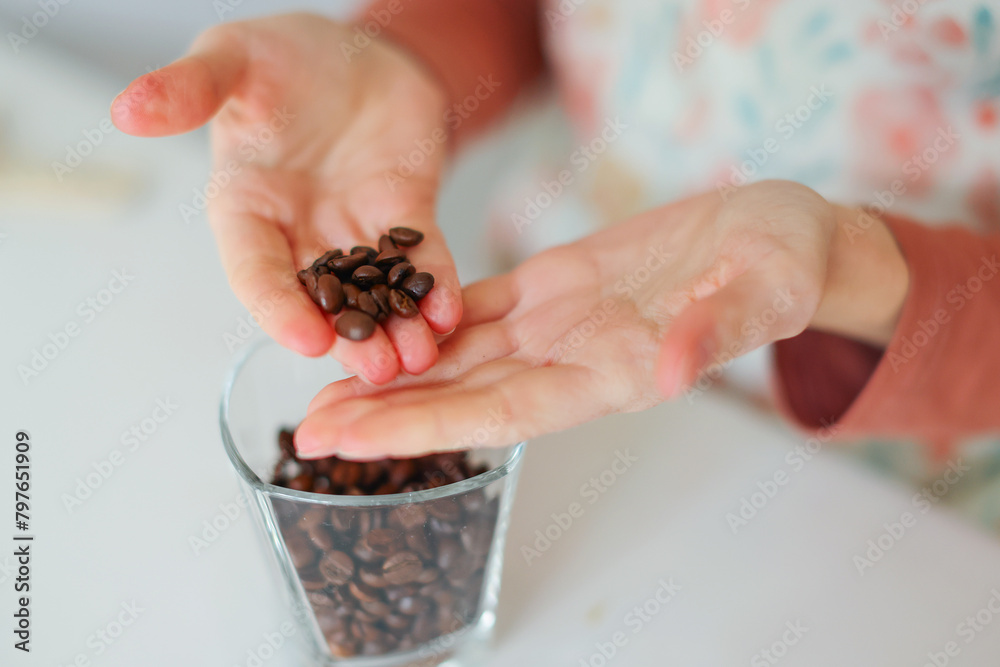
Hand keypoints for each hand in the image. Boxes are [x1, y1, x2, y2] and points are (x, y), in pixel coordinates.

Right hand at [111, 13, 461, 382]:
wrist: (354, 52)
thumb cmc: (281, 58)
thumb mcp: (229, 60)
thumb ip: (188, 89)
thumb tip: (125, 109)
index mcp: (246, 208)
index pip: (255, 270)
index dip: (277, 308)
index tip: (304, 340)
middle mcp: (298, 233)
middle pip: (321, 300)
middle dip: (348, 337)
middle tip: (376, 371)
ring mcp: (354, 230)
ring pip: (375, 293)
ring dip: (397, 328)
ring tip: (421, 359)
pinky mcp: (405, 217)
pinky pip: (422, 259)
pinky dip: (436, 287)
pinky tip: (450, 314)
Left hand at [295, 180, 908, 458]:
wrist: (782, 236)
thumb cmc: (784, 266)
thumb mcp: (765, 291)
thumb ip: (714, 334)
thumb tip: (667, 374)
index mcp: (614, 374)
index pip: (506, 414)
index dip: (428, 429)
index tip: (357, 442)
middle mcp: (573, 359)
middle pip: (464, 396)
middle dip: (388, 415)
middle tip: (310, 429)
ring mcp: (560, 323)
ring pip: (461, 356)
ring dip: (395, 371)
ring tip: (328, 384)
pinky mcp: (556, 283)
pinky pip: (480, 306)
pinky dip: (428, 318)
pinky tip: (385, 319)